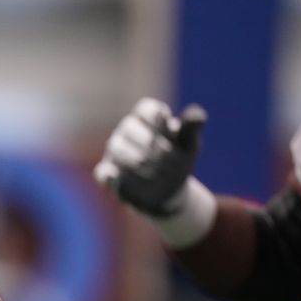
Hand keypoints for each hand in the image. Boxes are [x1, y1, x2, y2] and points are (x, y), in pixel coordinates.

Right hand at [94, 97, 206, 216]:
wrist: (168, 191)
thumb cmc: (177, 161)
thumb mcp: (188, 146)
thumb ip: (191, 129)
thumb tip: (197, 115)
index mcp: (147, 118)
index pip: (146, 108)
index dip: (158, 120)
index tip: (172, 133)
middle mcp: (127, 131)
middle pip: (129, 127)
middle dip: (150, 145)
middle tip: (167, 161)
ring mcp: (114, 151)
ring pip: (117, 148)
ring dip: (136, 162)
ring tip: (155, 174)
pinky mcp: (107, 172)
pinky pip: (103, 172)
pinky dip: (109, 176)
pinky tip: (117, 180)